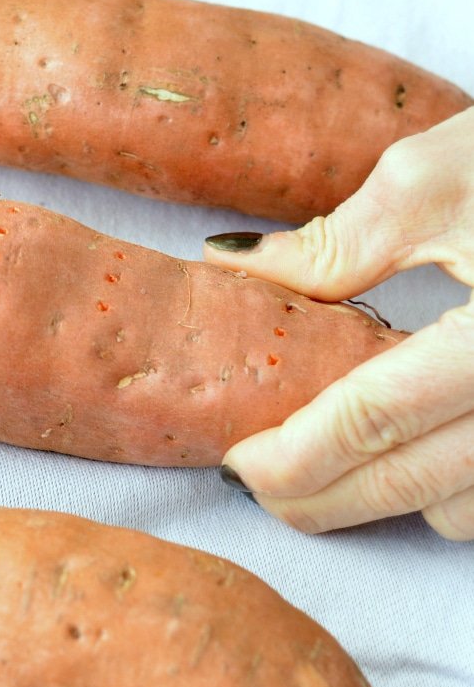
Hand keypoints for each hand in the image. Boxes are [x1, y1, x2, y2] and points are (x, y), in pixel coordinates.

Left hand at [203, 106, 473, 540]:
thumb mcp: (445, 176)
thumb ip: (338, 241)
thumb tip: (235, 266)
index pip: (372, 420)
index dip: (292, 453)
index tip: (236, 459)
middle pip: (405, 485)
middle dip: (314, 498)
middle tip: (252, 481)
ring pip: (456, 510)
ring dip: (381, 498)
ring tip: (323, 458)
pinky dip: (444, 492)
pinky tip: (409, 448)